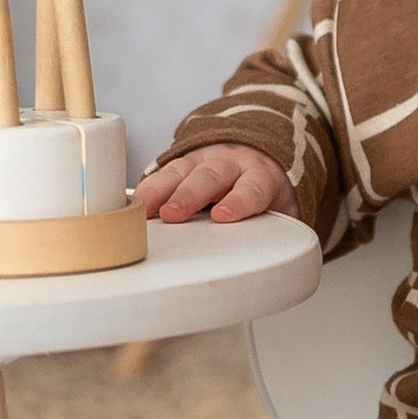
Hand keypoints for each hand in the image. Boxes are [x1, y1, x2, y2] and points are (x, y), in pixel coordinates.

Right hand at [137, 145, 298, 225]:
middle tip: (173, 214)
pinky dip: (147, 188)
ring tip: (144, 209)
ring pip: (181, 171)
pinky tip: (132, 203)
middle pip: (210, 177)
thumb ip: (283, 231)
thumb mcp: (283, 208)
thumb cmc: (265, 190)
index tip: (224, 215)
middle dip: (190, 194)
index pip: (253, 188)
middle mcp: (230, 164)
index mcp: (261, 176)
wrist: (256, 151)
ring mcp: (203, 160)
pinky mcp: (181, 163)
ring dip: (160, 190)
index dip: (239, 201)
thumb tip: (285, 267)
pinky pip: (161, 173)